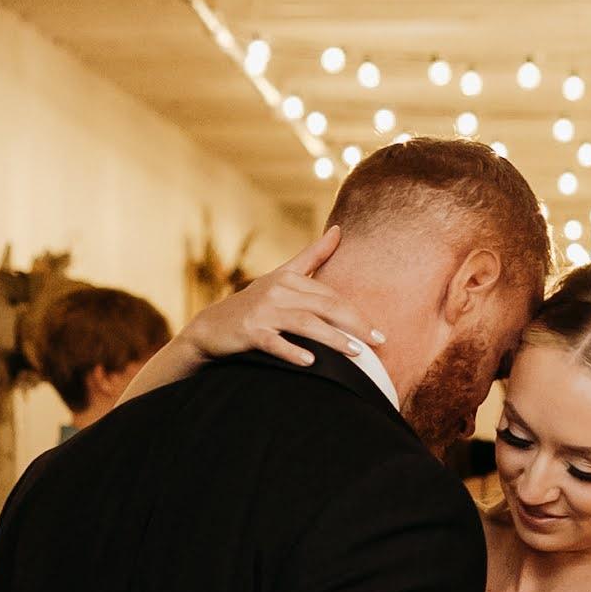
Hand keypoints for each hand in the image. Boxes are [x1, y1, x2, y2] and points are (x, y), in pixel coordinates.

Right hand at [188, 225, 382, 375]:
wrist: (212, 327)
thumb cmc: (255, 304)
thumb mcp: (283, 276)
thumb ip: (313, 256)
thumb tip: (339, 230)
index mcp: (289, 278)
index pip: (331, 295)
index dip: (357, 313)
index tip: (379, 332)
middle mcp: (278, 290)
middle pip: (324, 306)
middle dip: (355, 324)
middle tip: (377, 342)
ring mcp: (263, 311)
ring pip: (305, 323)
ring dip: (332, 338)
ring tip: (355, 352)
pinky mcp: (250, 332)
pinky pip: (274, 341)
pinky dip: (292, 350)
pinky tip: (311, 361)